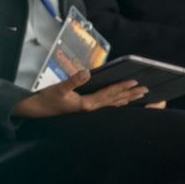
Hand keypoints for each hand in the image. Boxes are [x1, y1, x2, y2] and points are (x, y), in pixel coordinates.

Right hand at [11, 70, 147, 117]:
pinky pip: (107, 106)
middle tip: (145, 89)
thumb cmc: (48, 99)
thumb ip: (73, 80)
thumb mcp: (59, 88)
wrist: (39, 110)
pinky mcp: (87, 109)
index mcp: (86, 104)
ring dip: (127, 99)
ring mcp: (90, 111)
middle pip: (115, 101)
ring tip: (140, 95)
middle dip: (130, 94)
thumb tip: (86, 72)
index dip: (121, 87)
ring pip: (113, 104)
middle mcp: (91, 109)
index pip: (108, 94)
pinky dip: (118, 102)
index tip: (134, 81)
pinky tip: (124, 101)